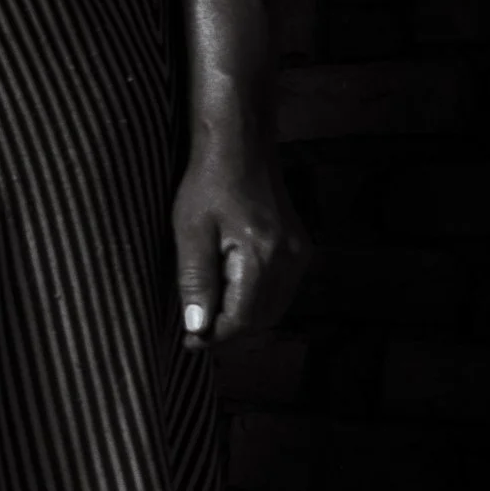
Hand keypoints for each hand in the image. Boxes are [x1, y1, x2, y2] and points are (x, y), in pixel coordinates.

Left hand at [172, 148, 307, 346]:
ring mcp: (299, 254)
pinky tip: (231, 298)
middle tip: (196, 335)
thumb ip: (195, 280)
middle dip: (230, 333)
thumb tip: (197, 327)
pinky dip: (257, 303)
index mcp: (262, 256)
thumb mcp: (190, 231)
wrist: (240, 148)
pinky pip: (281, 291)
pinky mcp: (300, 248)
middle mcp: (290, 259)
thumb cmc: (208, 184)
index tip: (189, 342)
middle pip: (262, 319)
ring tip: (209, 320)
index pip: (243, 319)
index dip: (215, 336)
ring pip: (274, 309)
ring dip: (244, 321)